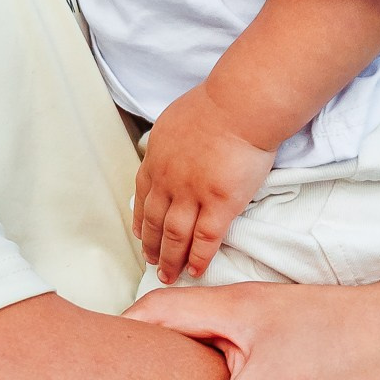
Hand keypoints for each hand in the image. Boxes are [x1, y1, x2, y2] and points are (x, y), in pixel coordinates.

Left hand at [133, 86, 274, 284]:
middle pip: (154, 221)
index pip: (143, 196)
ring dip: (170, 259)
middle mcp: (168, 180)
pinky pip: (205, 239)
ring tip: (170, 275)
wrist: (240, 105)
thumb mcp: (176, 119)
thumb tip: (174, 148)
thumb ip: (172, 141)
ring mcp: (192, 194)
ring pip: (174, 236)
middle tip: (151, 263)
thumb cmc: (217, 104)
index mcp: (157, 158)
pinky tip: (196, 270)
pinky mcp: (219, 204)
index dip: (140, 220)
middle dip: (151, 246)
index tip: (139, 234)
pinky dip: (198, 257)